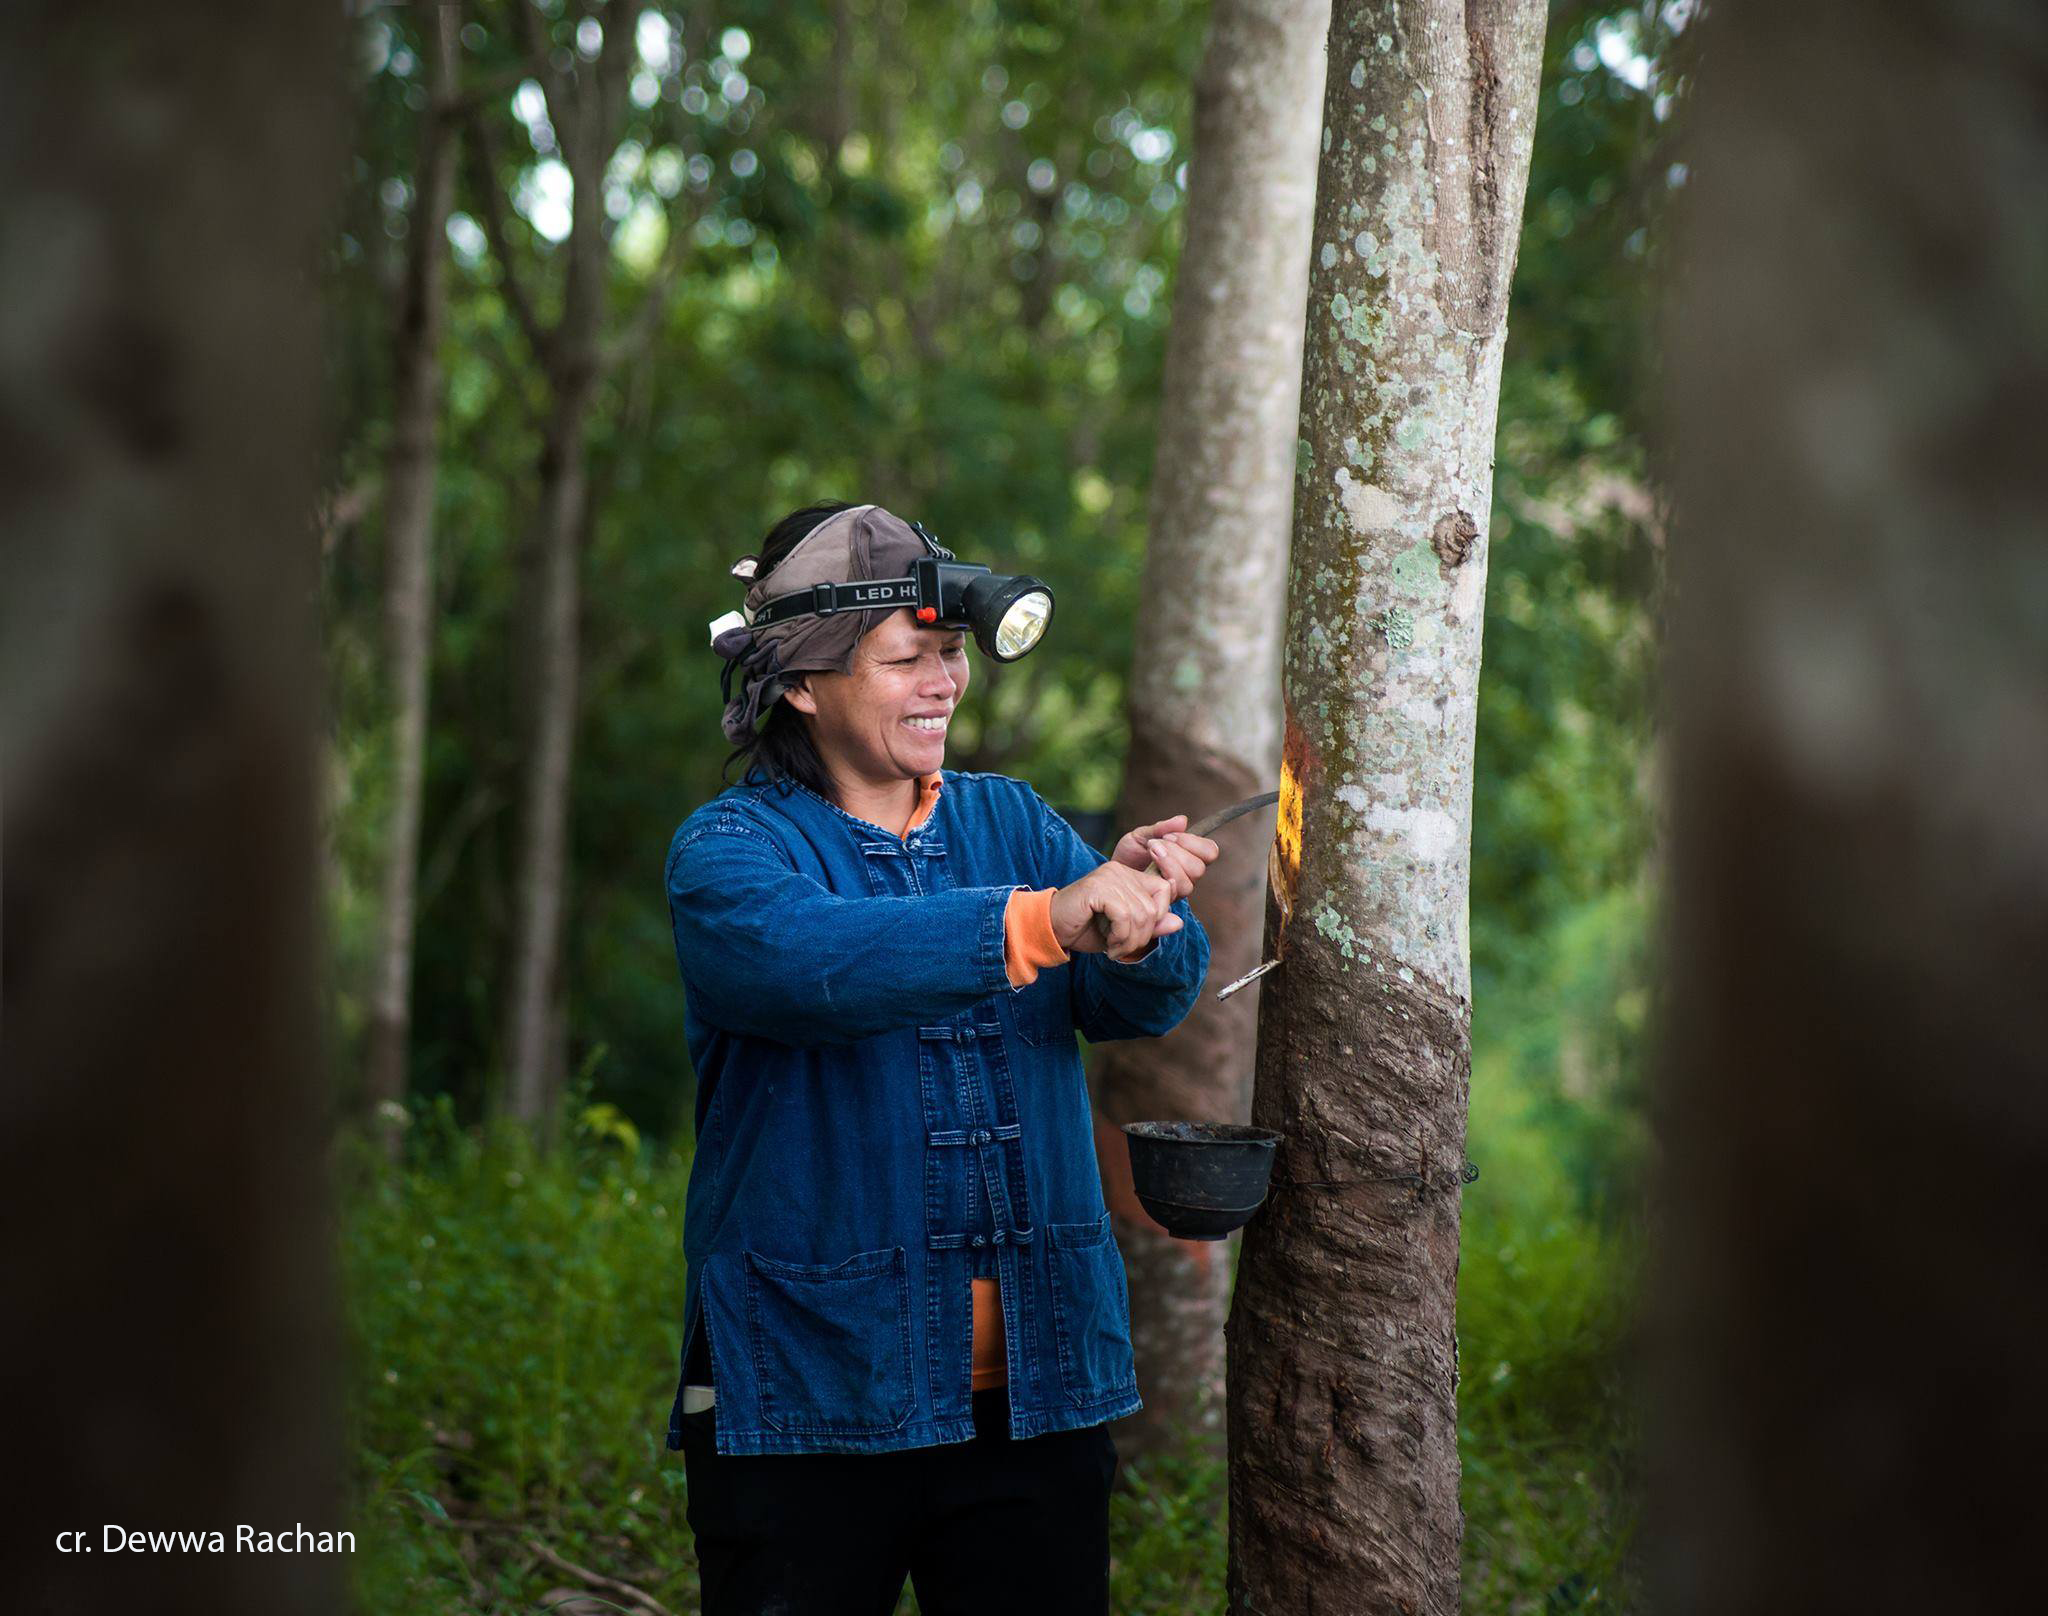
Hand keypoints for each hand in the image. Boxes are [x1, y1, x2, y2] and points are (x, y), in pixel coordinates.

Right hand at [1049, 861, 1181, 959]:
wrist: (1051, 929)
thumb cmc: (1086, 929)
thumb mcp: (1125, 931)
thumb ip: (1151, 926)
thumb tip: (1179, 923)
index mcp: (1129, 875)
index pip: (1165, 889)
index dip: (1158, 917)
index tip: (1138, 935)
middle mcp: (1120, 870)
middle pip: (1154, 906)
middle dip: (1143, 935)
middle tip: (1124, 948)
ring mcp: (1108, 876)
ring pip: (1141, 913)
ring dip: (1130, 940)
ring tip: (1115, 948)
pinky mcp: (1097, 887)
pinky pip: (1124, 915)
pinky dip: (1120, 936)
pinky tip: (1110, 944)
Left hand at [1110, 813, 1220, 901]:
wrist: (1113, 873)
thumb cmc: (1129, 854)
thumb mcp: (1141, 835)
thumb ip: (1161, 828)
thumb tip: (1183, 820)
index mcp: (1189, 857)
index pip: (1210, 852)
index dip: (1193, 843)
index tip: (1168, 835)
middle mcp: (1187, 876)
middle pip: (1199, 868)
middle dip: (1177, 853)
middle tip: (1155, 844)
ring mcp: (1176, 891)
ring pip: (1188, 883)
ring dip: (1169, 864)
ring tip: (1150, 852)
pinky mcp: (1165, 903)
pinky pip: (1173, 895)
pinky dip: (1161, 879)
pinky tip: (1147, 871)